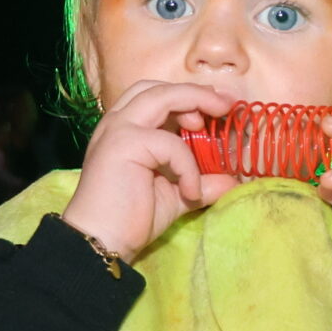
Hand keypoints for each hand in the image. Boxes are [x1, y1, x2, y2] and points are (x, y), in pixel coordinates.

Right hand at [61, 80, 240, 262]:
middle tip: (225, 105)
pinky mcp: (123, 143)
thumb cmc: (131, 219)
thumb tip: (233, 180)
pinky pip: (170, 143)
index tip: (218, 108)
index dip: (188, 97)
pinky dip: (188, 165)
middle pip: (159, 88)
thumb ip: (201, 182)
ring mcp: (118, 129)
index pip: (157, 96)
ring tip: (219, 116)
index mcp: (127, 129)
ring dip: (194, 101)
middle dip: (195, 91)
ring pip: (161, 96)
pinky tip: (190, 190)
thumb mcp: (176, 195)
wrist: (99, 242)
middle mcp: (118, 122)